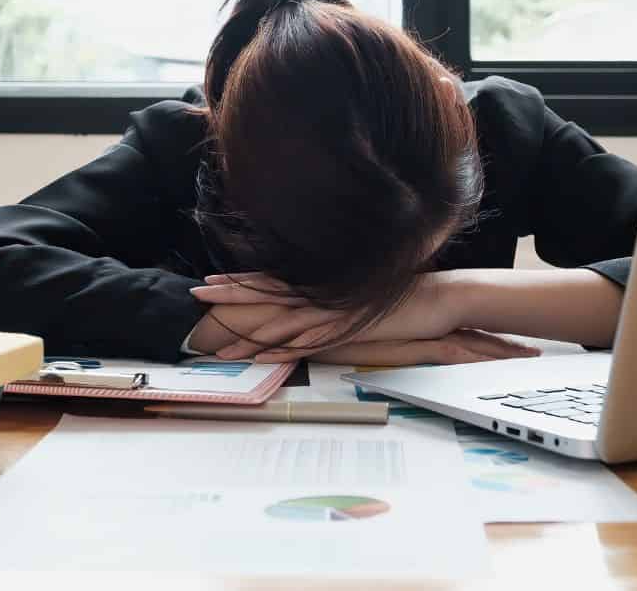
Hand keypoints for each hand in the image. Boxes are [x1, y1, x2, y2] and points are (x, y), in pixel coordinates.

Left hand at [191, 271, 473, 361]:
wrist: (439, 299)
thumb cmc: (404, 302)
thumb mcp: (361, 301)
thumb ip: (337, 305)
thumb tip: (317, 312)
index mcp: (324, 290)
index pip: (274, 283)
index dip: (241, 282)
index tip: (212, 281)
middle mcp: (323, 298)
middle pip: (267, 296)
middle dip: (231, 296)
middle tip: (197, 293)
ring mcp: (333, 314)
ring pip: (280, 321)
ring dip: (247, 329)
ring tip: (215, 336)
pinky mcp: (346, 331)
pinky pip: (307, 343)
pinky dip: (281, 349)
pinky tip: (259, 356)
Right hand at [306, 329, 540, 365]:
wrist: (331, 322)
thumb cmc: (350, 330)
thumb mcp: (380, 335)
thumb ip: (399, 338)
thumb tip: (411, 342)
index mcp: (426, 319)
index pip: (468, 327)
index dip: (492, 336)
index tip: (514, 343)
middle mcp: (432, 322)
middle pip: (479, 334)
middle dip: (508, 344)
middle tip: (534, 352)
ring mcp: (427, 331)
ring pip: (475, 344)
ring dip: (503, 352)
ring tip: (530, 358)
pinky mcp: (418, 343)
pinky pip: (456, 353)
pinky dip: (478, 358)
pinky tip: (496, 365)